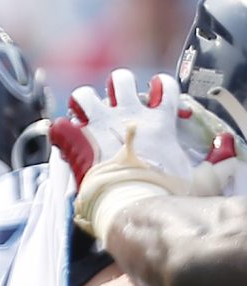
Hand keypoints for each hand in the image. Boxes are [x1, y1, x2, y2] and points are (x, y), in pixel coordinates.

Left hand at [54, 70, 236, 238]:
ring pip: (85, 94)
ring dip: (84, 100)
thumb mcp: (203, 180)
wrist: (132, 206)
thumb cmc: (166, 195)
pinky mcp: (76, 143)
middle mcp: (128, 117)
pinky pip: (60, 125)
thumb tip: (227, 148)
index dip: (161, 86)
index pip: (164, 86)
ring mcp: (99, 127)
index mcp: (159, 122)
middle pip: (121, 79)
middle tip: (117, 102)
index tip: (158, 94)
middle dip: (118, 85)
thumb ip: (219, 163)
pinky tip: (61, 135)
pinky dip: (59, 130)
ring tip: (84, 111)